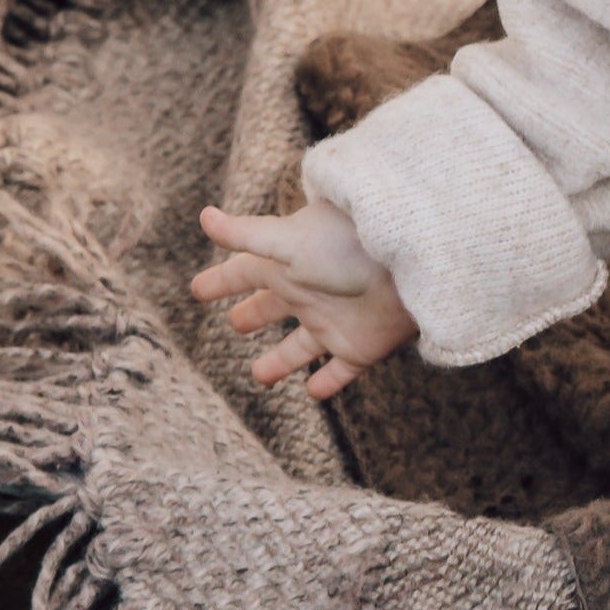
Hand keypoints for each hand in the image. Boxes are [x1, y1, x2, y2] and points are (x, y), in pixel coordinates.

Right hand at [190, 201, 417, 399]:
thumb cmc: (347, 245)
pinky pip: (341, 371)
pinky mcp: (361, 347)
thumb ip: (245, 234)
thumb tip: (205, 216)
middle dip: (254, 315)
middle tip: (234, 324)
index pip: (244, 273)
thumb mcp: (287, 239)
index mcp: (288, 264)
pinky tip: (313, 393)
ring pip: (302, 347)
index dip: (221, 281)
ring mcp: (336, 321)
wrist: (412, 265)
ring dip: (281, 360)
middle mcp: (310, 292)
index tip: (198, 289)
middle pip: (274, 307)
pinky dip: (328, 382)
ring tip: (260, 376)